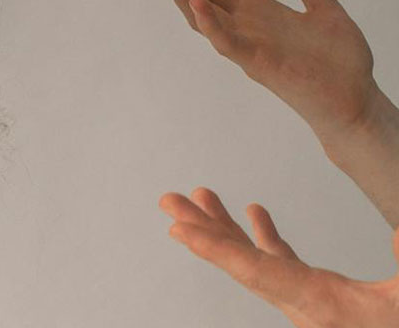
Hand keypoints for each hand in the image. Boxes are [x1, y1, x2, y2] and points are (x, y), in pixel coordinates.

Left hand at [160, 187, 398, 327]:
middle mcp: (303, 306)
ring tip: (200, 198)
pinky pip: (279, 266)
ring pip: (255, 263)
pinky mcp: (319, 299)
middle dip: (204, 230)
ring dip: (225, 230)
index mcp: (322, 305)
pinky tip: (252, 213)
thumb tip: (397, 234)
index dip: (217, 250)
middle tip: (170, 200)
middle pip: (241, 265)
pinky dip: (263, 239)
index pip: (258, 274)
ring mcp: (307, 304)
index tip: (179, 231)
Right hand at [173, 0, 380, 141]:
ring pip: (208, 23)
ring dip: (191, 4)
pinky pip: (228, 44)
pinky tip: (199, 5)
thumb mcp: (327, 15)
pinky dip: (212, 26)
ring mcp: (252, 48)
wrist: (352, 102)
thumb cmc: (341, 65)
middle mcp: (253, 32)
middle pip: (209, 6)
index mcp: (267, 17)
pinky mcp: (259, 65)